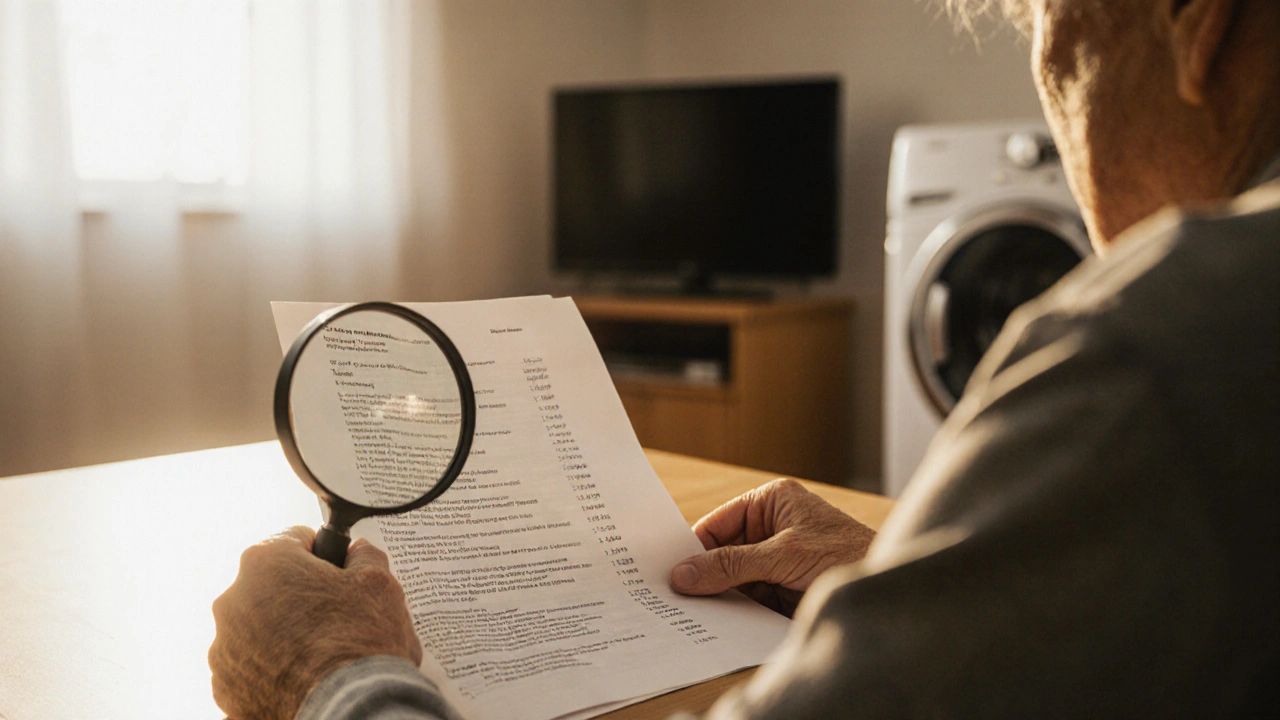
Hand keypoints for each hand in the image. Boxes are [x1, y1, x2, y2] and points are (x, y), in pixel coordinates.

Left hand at [209, 526, 421, 719]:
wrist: (349, 709)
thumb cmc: (361, 643)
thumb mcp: (379, 584)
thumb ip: (365, 556)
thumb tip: (358, 553)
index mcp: (266, 563)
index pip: (295, 540)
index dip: (324, 555)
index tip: (339, 574)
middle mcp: (233, 601)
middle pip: (273, 586)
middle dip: (301, 597)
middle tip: (338, 618)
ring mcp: (224, 649)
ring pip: (259, 628)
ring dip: (285, 635)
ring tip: (323, 654)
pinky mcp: (226, 689)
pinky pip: (251, 668)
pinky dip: (274, 671)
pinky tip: (305, 678)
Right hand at [669, 478, 875, 616]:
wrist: (887, 586)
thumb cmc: (846, 554)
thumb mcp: (783, 555)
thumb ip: (732, 564)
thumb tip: (685, 573)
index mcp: (772, 502)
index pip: (719, 522)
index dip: (693, 546)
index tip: (668, 568)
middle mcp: (772, 527)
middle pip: (723, 552)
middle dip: (704, 573)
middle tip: (673, 594)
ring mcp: (777, 559)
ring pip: (734, 578)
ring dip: (719, 595)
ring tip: (689, 611)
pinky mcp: (784, 588)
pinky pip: (749, 598)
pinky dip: (735, 610)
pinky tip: (716, 622)